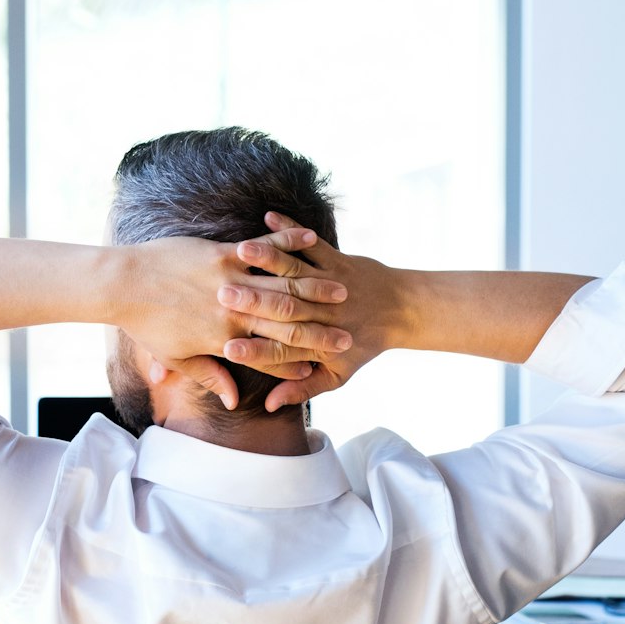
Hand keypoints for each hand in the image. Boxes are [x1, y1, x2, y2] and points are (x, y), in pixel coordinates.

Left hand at [111, 228, 351, 408]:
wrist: (123, 283)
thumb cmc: (146, 323)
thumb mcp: (176, 356)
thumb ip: (209, 375)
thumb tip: (232, 398)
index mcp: (224, 339)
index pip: (272, 356)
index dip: (302, 362)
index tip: (326, 366)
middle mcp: (234, 312)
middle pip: (288, 323)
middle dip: (321, 329)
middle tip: (349, 332)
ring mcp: (230, 279)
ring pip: (283, 285)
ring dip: (316, 287)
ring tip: (342, 290)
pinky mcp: (222, 253)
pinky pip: (263, 248)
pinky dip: (288, 242)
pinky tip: (311, 238)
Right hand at [217, 212, 416, 410]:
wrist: (403, 310)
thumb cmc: (363, 344)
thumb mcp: (336, 375)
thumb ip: (302, 390)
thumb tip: (270, 405)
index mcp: (320, 345)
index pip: (282, 351)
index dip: (256, 352)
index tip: (229, 349)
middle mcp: (324, 314)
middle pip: (283, 310)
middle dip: (252, 302)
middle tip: (221, 296)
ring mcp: (330, 284)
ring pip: (295, 272)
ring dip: (268, 260)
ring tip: (241, 252)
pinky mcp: (338, 260)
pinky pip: (312, 244)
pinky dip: (291, 230)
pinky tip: (268, 218)